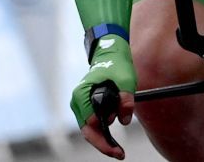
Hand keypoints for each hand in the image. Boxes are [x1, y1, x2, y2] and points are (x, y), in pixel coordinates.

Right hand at [71, 37, 136, 158]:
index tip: (117, 150)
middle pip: (87, 131)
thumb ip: (126, 101)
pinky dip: (100, 132)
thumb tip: (123, 120)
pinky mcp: (85, 105)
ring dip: (101, 139)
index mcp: (82, 94)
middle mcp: (77, 100)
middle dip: (102, 144)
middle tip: (119, 154)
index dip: (104, 140)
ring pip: (88, 129)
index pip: (90, 125)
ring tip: (117, 148)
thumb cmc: (116, 64)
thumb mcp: (126, 81)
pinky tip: (111, 138)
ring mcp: (79, 103)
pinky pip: (90, 124)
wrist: (110, 52)